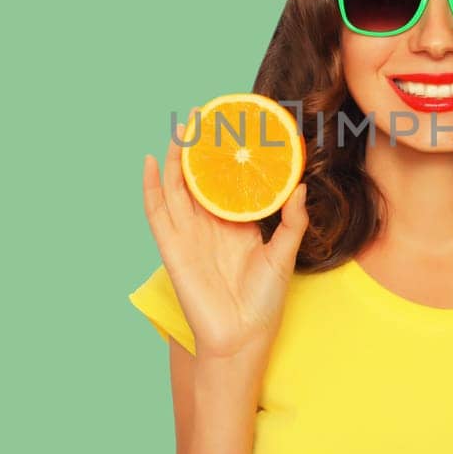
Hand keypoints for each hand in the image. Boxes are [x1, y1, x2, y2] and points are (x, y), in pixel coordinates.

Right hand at [141, 107, 309, 363]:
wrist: (242, 337)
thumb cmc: (263, 303)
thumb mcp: (283, 255)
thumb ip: (293, 221)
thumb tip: (301, 186)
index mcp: (234, 226)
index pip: (227, 184)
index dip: (226, 158)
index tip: (233, 129)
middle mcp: (209, 227)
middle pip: (198, 179)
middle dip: (199, 149)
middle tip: (204, 116)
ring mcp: (187, 235)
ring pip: (177, 188)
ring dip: (176, 158)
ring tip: (181, 127)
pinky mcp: (172, 248)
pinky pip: (157, 212)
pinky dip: (151, 186)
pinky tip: (151, 161)